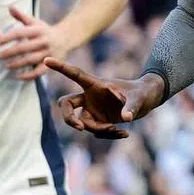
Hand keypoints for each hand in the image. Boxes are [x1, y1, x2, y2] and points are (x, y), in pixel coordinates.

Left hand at [0, 6, 65, 79]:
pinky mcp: (51, 63)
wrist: (67, 38)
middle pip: (25, 47)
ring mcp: (49, 52)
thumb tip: (9, 6)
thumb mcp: (35, 22)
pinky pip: (39, 71)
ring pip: (31, 59)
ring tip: (6, 65)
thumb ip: (21, 16)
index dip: (8, 37)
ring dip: (18, 63)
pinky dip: (28, 76)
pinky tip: (18, 76)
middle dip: (10, 52)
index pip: (21, 33)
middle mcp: (44, 41)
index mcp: (39, 30)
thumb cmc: (45, 30)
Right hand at [45, 57, 164, 139]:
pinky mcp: (98, 121)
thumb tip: (126, 118)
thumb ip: (132, 107)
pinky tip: (124, 133)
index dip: (60, 67)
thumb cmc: (142, 93)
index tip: (46, 59)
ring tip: (117, 129)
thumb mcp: (140, 99)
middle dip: (68, 117)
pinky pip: (96, 132)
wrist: (146, 101)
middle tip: (79, 127)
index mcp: (95, 84)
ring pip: (84, 124)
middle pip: (66, 104)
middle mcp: (90, 97)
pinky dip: (108, 135)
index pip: (75, 74)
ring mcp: (92, 109)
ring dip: (98, 130)